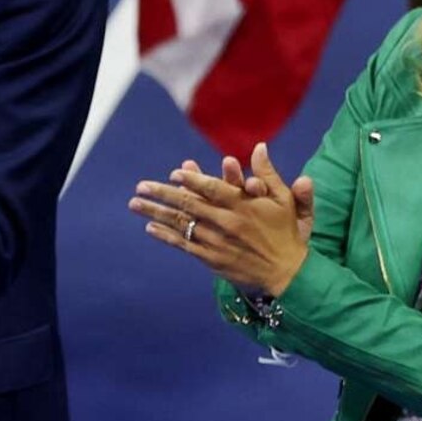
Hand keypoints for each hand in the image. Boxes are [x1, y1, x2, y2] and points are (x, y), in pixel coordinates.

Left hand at [130, 141, 311, 296]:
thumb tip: (259, 147)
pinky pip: (184, 245)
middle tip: (141, 186)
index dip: (192, 180)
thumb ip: (268, 174)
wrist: (287, 273)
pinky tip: (149, 227)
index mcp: (243, 205)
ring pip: (181, 224)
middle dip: (162, 194)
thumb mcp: (283, 200)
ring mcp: (216, 241)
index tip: (174, 172)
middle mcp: (226, 221)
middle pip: (189, 204)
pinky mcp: (211, 258)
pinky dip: (166, 236)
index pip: (212, 188)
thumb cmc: (285, 233)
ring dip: (155, 213)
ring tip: (134, 203)